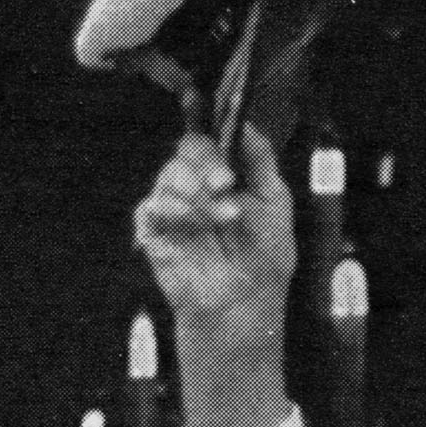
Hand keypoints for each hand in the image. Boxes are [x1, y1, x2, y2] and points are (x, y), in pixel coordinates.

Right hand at [131, 122, 295, 426]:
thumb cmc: (264, 259)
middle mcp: (196, 186)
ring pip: (169, 175)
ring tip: (224, 218)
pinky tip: (195, 226)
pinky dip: (173, 210)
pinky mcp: (153, 233)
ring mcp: (173, 209)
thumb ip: (261, 160)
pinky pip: (150, 207)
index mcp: (224, 175)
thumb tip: (247, 123)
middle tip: (226, 183)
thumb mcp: (275, 202)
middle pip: (186, 150)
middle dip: (208, 162)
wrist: (245, 307)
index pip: (208, 138)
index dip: (207, 124)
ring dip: (198, 193)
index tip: (212, 119)